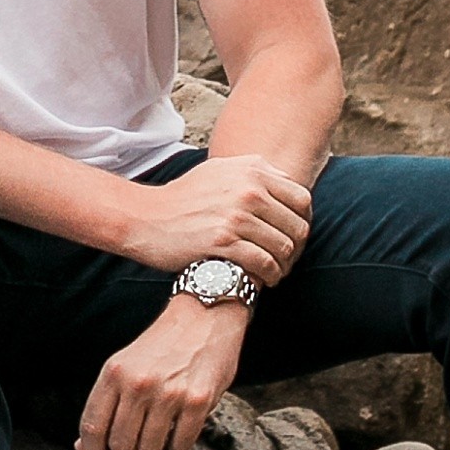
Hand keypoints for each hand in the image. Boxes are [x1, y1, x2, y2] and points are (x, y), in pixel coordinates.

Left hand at [77, 294, 247, 449]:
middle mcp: (138, 384)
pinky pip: (180, 445)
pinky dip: (178, 446)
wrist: (203, 316)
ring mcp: (169, 394)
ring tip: (159, 433)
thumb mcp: (125, 365)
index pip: (92, 424)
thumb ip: (106, 403)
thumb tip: (83, 445)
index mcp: (115, 372)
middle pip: (120, 443)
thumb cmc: (162, 344)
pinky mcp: (197, 402)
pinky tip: (180, 430)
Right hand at [114, 151, 312, 286]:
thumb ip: (254, 173)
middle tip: (287, 261)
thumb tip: (285, 183)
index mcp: (252, 169)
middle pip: (297, 225)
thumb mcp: (220, 171)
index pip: (302, 199)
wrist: (146, 217)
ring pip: (284, 247)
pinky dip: (270, 275)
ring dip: (284, 265)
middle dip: (297, 248)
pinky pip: (264, 262)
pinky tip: (265, 279)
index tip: (294, 237)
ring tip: (276, 273)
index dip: (303, 222)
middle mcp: (248, 188)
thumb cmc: (184, 198)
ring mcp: (236, 214)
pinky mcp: (223, 241)